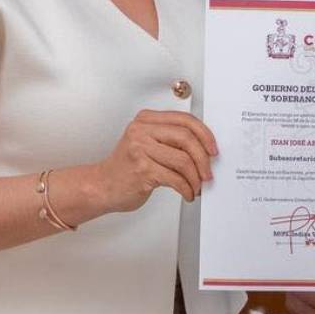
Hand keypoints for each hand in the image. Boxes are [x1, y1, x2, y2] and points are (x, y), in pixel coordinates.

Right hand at [94, 110, 217, 210]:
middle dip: (203, 158)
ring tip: (196, 186)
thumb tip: (204, 149)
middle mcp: (141, 131)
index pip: (184, 120)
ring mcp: (140, 149)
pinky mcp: (142, 170)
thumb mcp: (146, 144)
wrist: (101, 185)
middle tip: (208, 172)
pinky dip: (186, 189)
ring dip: (195, 178)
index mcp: (146, 119)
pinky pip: (175, 179)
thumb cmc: (127, 167)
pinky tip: (187, 193)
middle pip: (186, 138)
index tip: (213, 148)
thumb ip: (169, 139)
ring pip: (183, 160)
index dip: (205, 134)